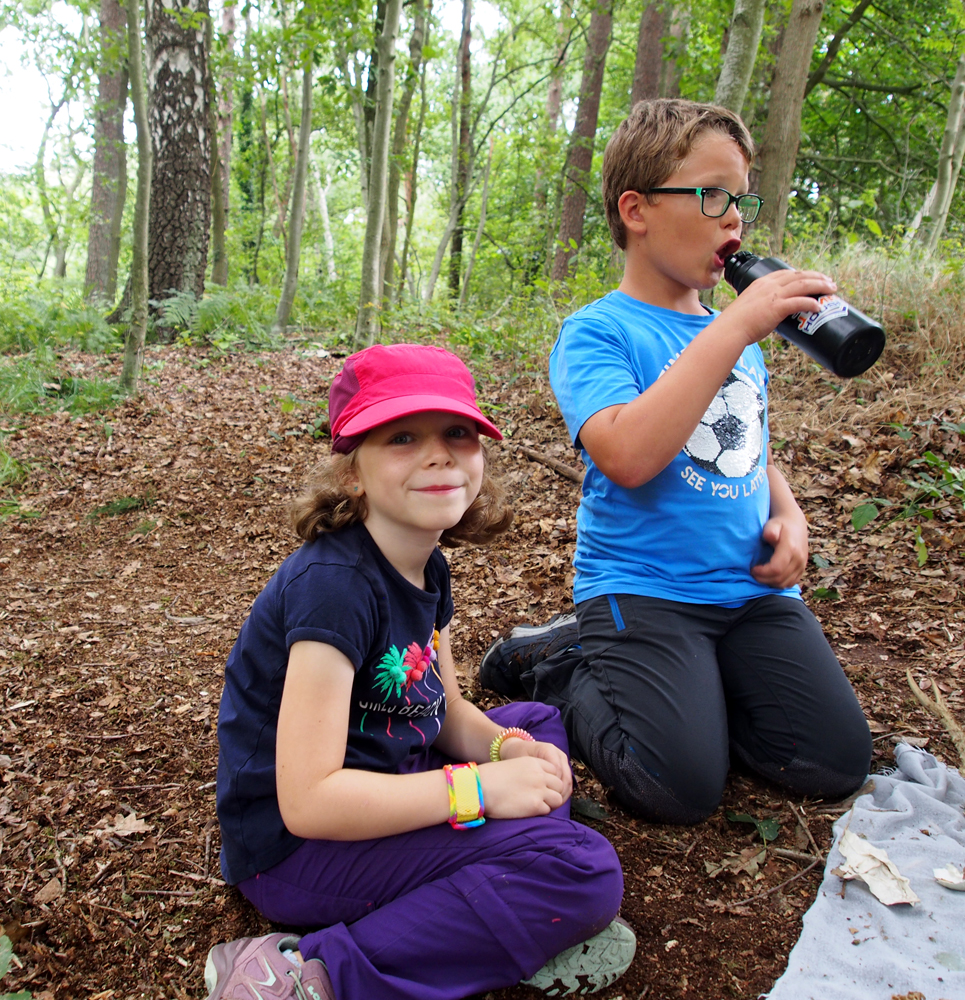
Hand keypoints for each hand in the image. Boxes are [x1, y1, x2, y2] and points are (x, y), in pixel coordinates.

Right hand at [477, 755, 567, 818]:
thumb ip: (528, 772)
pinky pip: (547, 810)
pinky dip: (540, 812)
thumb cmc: (490, 778)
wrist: (479, 787)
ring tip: (537, 806)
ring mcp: (539, 789)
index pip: (554, 770)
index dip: (549, 780)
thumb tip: (533, 783)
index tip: (543, 786)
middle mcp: (539, 774)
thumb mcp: (513, 766)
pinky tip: (529, 811)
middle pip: (559, 784)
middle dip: (552, 792)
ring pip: (557, 798)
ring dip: (550, 803)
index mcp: (533, 762)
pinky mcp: (535, 805)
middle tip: (542, 799)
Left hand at [498, 737, 572, 801]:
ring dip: (562, 796)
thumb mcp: (520, 763)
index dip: (552, 787)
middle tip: (549, 806)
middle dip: (558, 794)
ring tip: (552, 806)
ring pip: (569, 782)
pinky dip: (562, 794)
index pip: (557, 771)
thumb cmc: (517, 757)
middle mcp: (558, 754)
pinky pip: (567, 783)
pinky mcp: (564, 768)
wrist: (518, 750)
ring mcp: (563, 761)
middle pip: (565, 778)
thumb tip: (541, 789)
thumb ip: (530, 773)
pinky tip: (554, 802)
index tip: (542, 799)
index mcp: (548, 750)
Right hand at [722, 268, 836, 346]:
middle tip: (829, 282)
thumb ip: (760, 307)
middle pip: (799, 275)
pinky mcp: (777, 308)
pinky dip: (811, 303)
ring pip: (804, 285)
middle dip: (817, 277)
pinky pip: (800, 302)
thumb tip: (768, 317)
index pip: (787, 273)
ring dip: (820, 286)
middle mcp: (769, 285)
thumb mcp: (748, 307)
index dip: (803, 274)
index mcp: (761, 282)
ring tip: (832, 290)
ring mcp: (773, 295)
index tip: (813, 278)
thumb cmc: (736, 323)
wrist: (730, 330)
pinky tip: (818, 307)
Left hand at [751, 515, 807, 588]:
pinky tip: (769, 577)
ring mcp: (802, 566)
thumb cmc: (780, 524)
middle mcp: (799, 559)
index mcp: (791, 549)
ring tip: (760, 575)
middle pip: (780, 579)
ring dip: (770, 583)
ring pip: (785, 584)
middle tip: (753, 573)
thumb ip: (771, 530)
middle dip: (763, 579)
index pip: (776, 569)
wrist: (795, 523)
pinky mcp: (802, 570)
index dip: (762, 573)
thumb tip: (769, 536)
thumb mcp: (773, 524)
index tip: (752, 568)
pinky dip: (778, 583)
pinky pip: (790, 583)